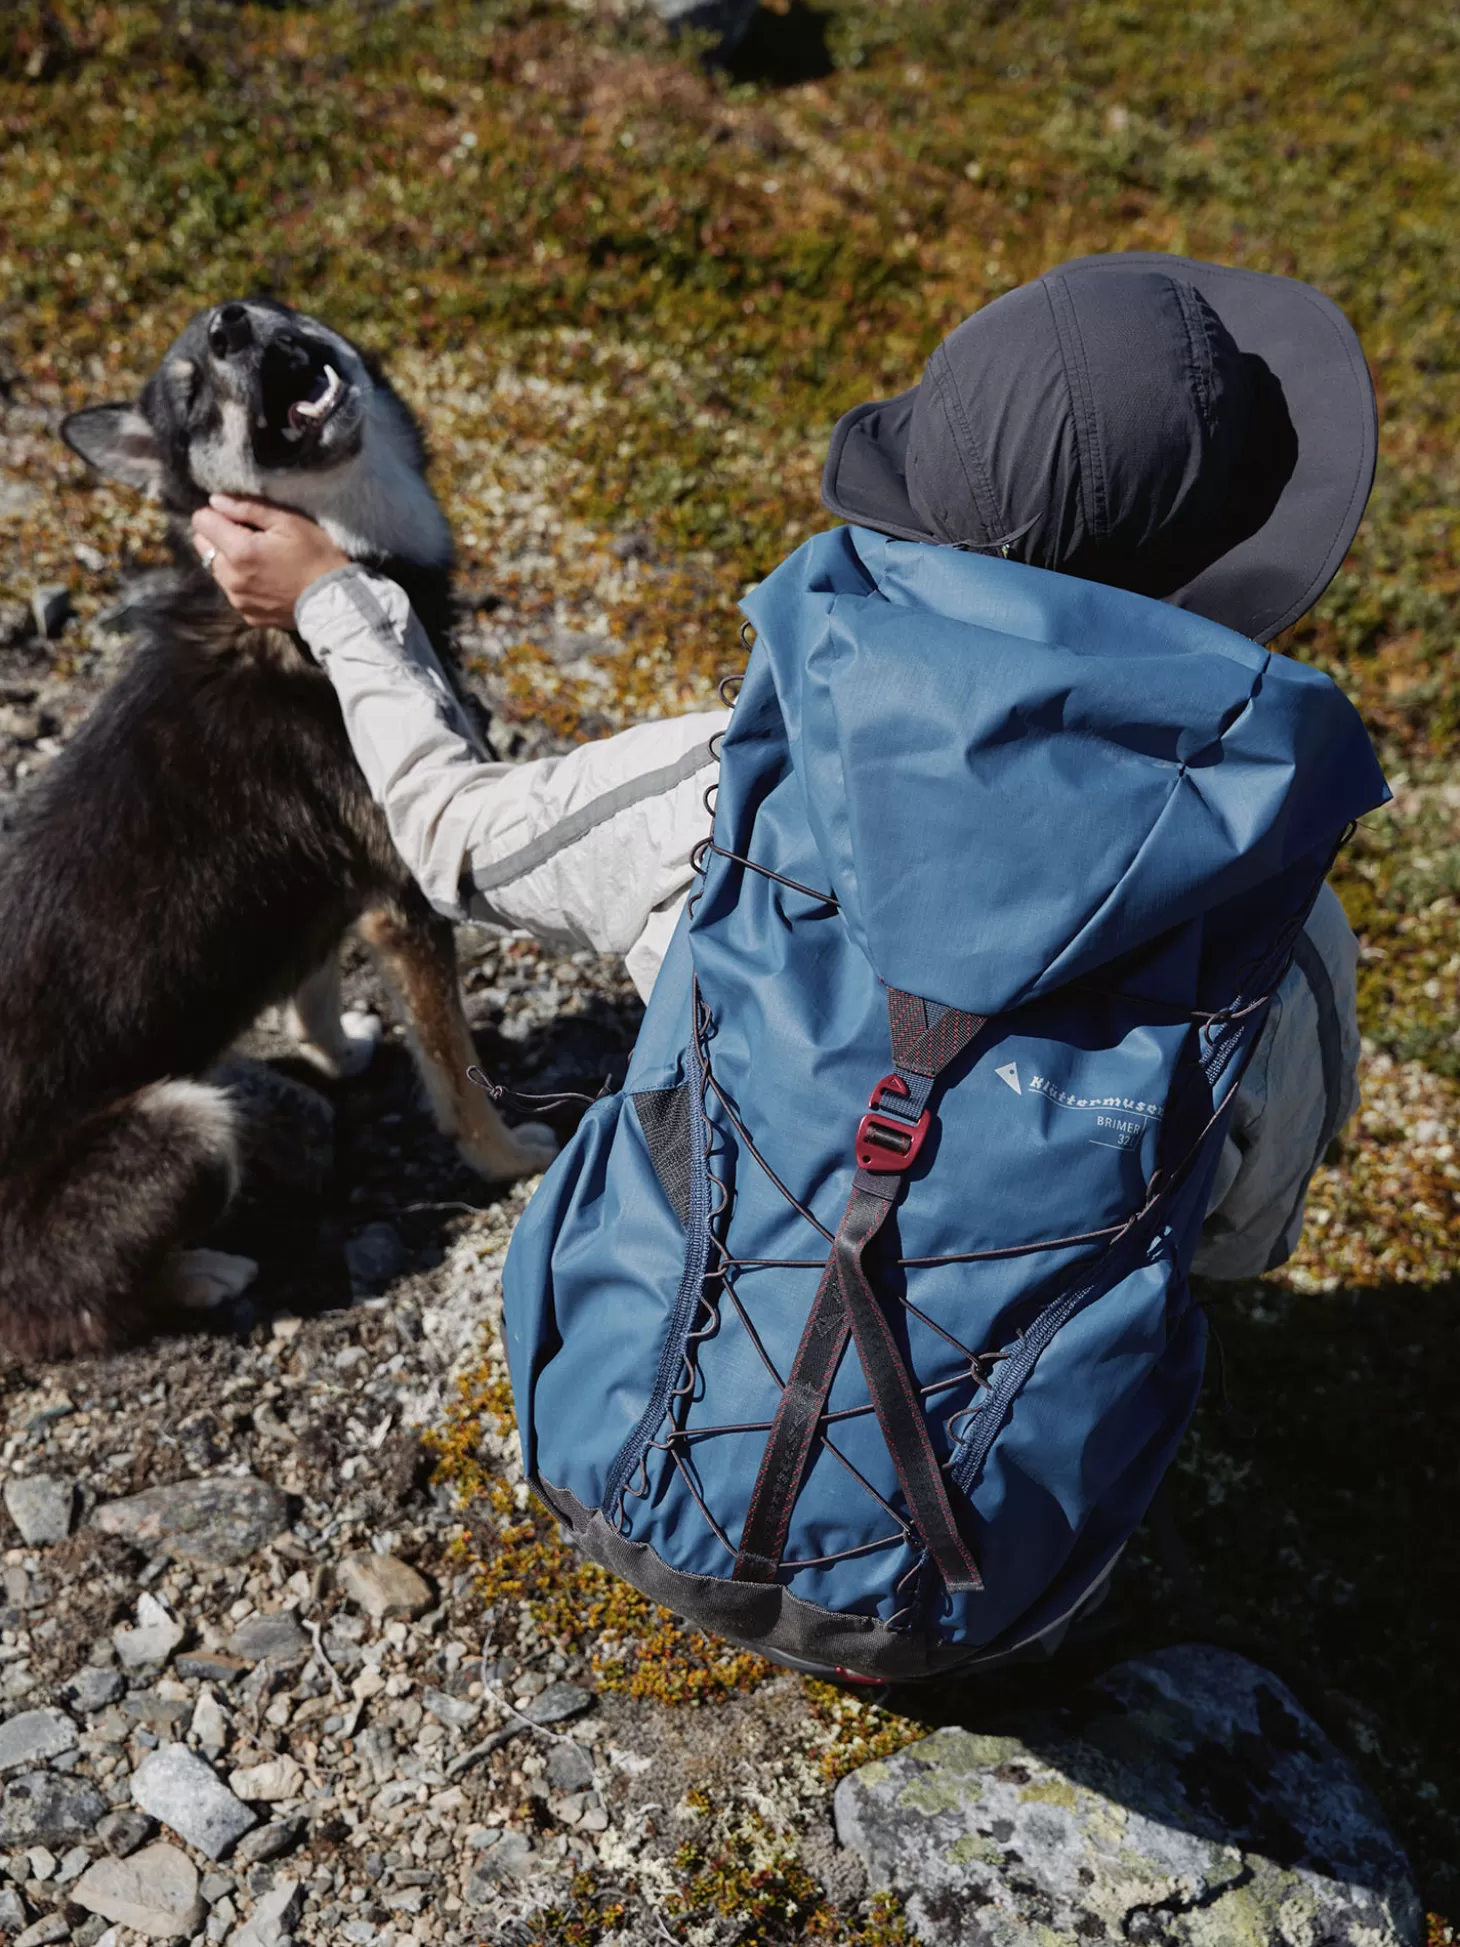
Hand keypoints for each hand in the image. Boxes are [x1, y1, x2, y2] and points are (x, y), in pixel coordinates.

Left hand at [190, 494, 348, 629]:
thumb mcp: (289, 522)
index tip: (239, 517)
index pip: (201, 521)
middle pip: (202, 545)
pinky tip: (266, 579)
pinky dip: (241, 581)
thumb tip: (216, 500)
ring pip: (215, 569)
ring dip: (229, 560)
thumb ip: (248, 508)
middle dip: (218, 535)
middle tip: (248, 536)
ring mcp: (238, 600)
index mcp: (239, 550)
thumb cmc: (317, 555)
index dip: (218, 513)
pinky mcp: (248, 614)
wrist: (336, 602)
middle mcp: (231, 578)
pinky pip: (232, 591)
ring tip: (259, 559)